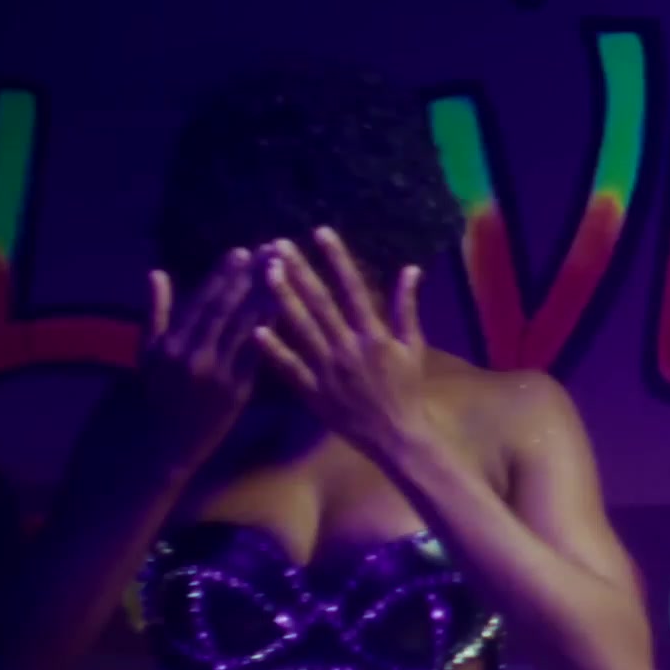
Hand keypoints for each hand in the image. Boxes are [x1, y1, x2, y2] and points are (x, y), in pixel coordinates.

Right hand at [138, 248, 263, 467]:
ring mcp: (217, 373)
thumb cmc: (156, 391)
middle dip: (251, 278)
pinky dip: (270, 333)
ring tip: (284, 274)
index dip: (223, 275)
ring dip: (266, 298)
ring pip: (245, 329)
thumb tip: (157, 273)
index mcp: (173, 342)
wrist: (164, 441)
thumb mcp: (147, 351)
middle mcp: (194, 354)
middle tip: (272, 252)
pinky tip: (285, 313)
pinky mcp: (237, 391)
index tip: (242, 252)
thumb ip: (155, 312)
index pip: (203, 301)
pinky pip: (257, 356)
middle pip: (227, 309)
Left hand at [253, 228, 432, 454]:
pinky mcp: (314, 393)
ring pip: (302, 329)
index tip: (320, 232)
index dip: (336, 258)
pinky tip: (255, 330)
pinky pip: (290, 368)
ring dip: (282, 299)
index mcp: (375, 335)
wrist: (397, 437)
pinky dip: (274, 350)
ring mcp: (329, 371)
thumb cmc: (406, 390)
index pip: (353, 288)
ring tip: (264, 273)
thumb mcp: (414, 347)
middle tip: (278, 244)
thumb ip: (408, 307)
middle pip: (320, 303)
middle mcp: (349, 348)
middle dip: (300, 271)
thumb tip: (411, 268)